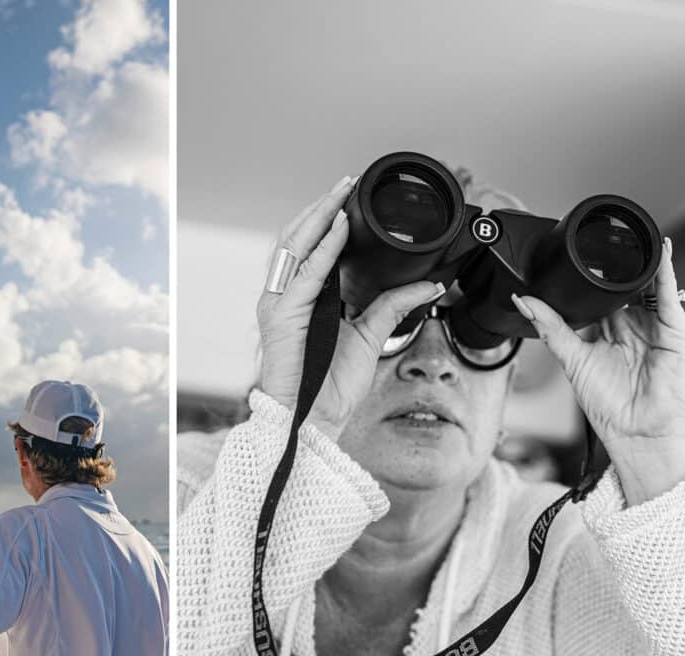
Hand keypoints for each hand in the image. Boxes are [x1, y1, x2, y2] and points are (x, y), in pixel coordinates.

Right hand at [257, 175, 446, 440]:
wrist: (313, 420)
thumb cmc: (330, 386)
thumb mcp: (370, 336)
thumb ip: (393, 306)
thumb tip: (430, 284)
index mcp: (301, 301)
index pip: (308, 249)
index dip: (325, 220)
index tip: (348, 197)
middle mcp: (284, 298)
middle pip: (296, 240)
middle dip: (320, 208)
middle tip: (344, 183)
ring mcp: (278, 305)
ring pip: (293, 247)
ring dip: (318, 216)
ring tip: (340, 193)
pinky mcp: (281, 316)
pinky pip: (304, 273)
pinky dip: (321, 248)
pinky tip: (339, 227)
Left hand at [512, 237, 684, 504]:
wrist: (633, 431)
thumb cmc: (607, 405)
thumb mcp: (571, 358)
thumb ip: (550, 327)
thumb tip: (524, 301)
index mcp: (608, 332)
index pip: (599, 297)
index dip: (590, 278)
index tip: (574, 255)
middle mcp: (633, 327)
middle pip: (623, 289)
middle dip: (613, 267)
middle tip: (601, 239)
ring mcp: (653, 328)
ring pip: (647, 288)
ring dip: (640, 263)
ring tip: (630, 235)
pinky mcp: (673, 332)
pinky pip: (670, 298)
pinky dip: (665, 275)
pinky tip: (660, 253)